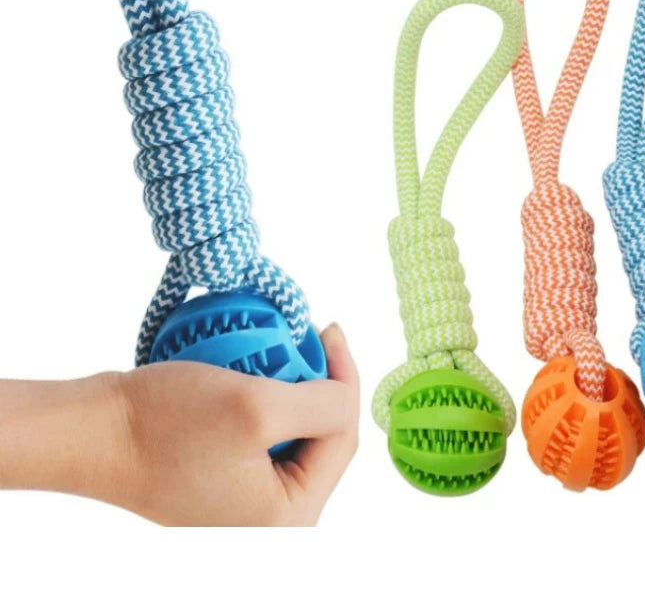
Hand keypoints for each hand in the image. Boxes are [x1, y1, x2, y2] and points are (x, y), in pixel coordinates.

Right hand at [119, 324, 358, 525]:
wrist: (91, 432)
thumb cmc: (164, 424)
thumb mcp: (257, 408)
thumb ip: (321, 406)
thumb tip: (347, 396)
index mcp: (289, 518)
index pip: (343, 438)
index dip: (344, 376)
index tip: (329, 329)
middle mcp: (271, 521)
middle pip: (322, 437)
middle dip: (317, 381)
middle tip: (305, 334)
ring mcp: (244, 501)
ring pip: (292, 430)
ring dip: (289, 383)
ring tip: (281, 345)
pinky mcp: (222, 478)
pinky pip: (260, 433)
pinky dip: (261, 395)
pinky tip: (250, 364)